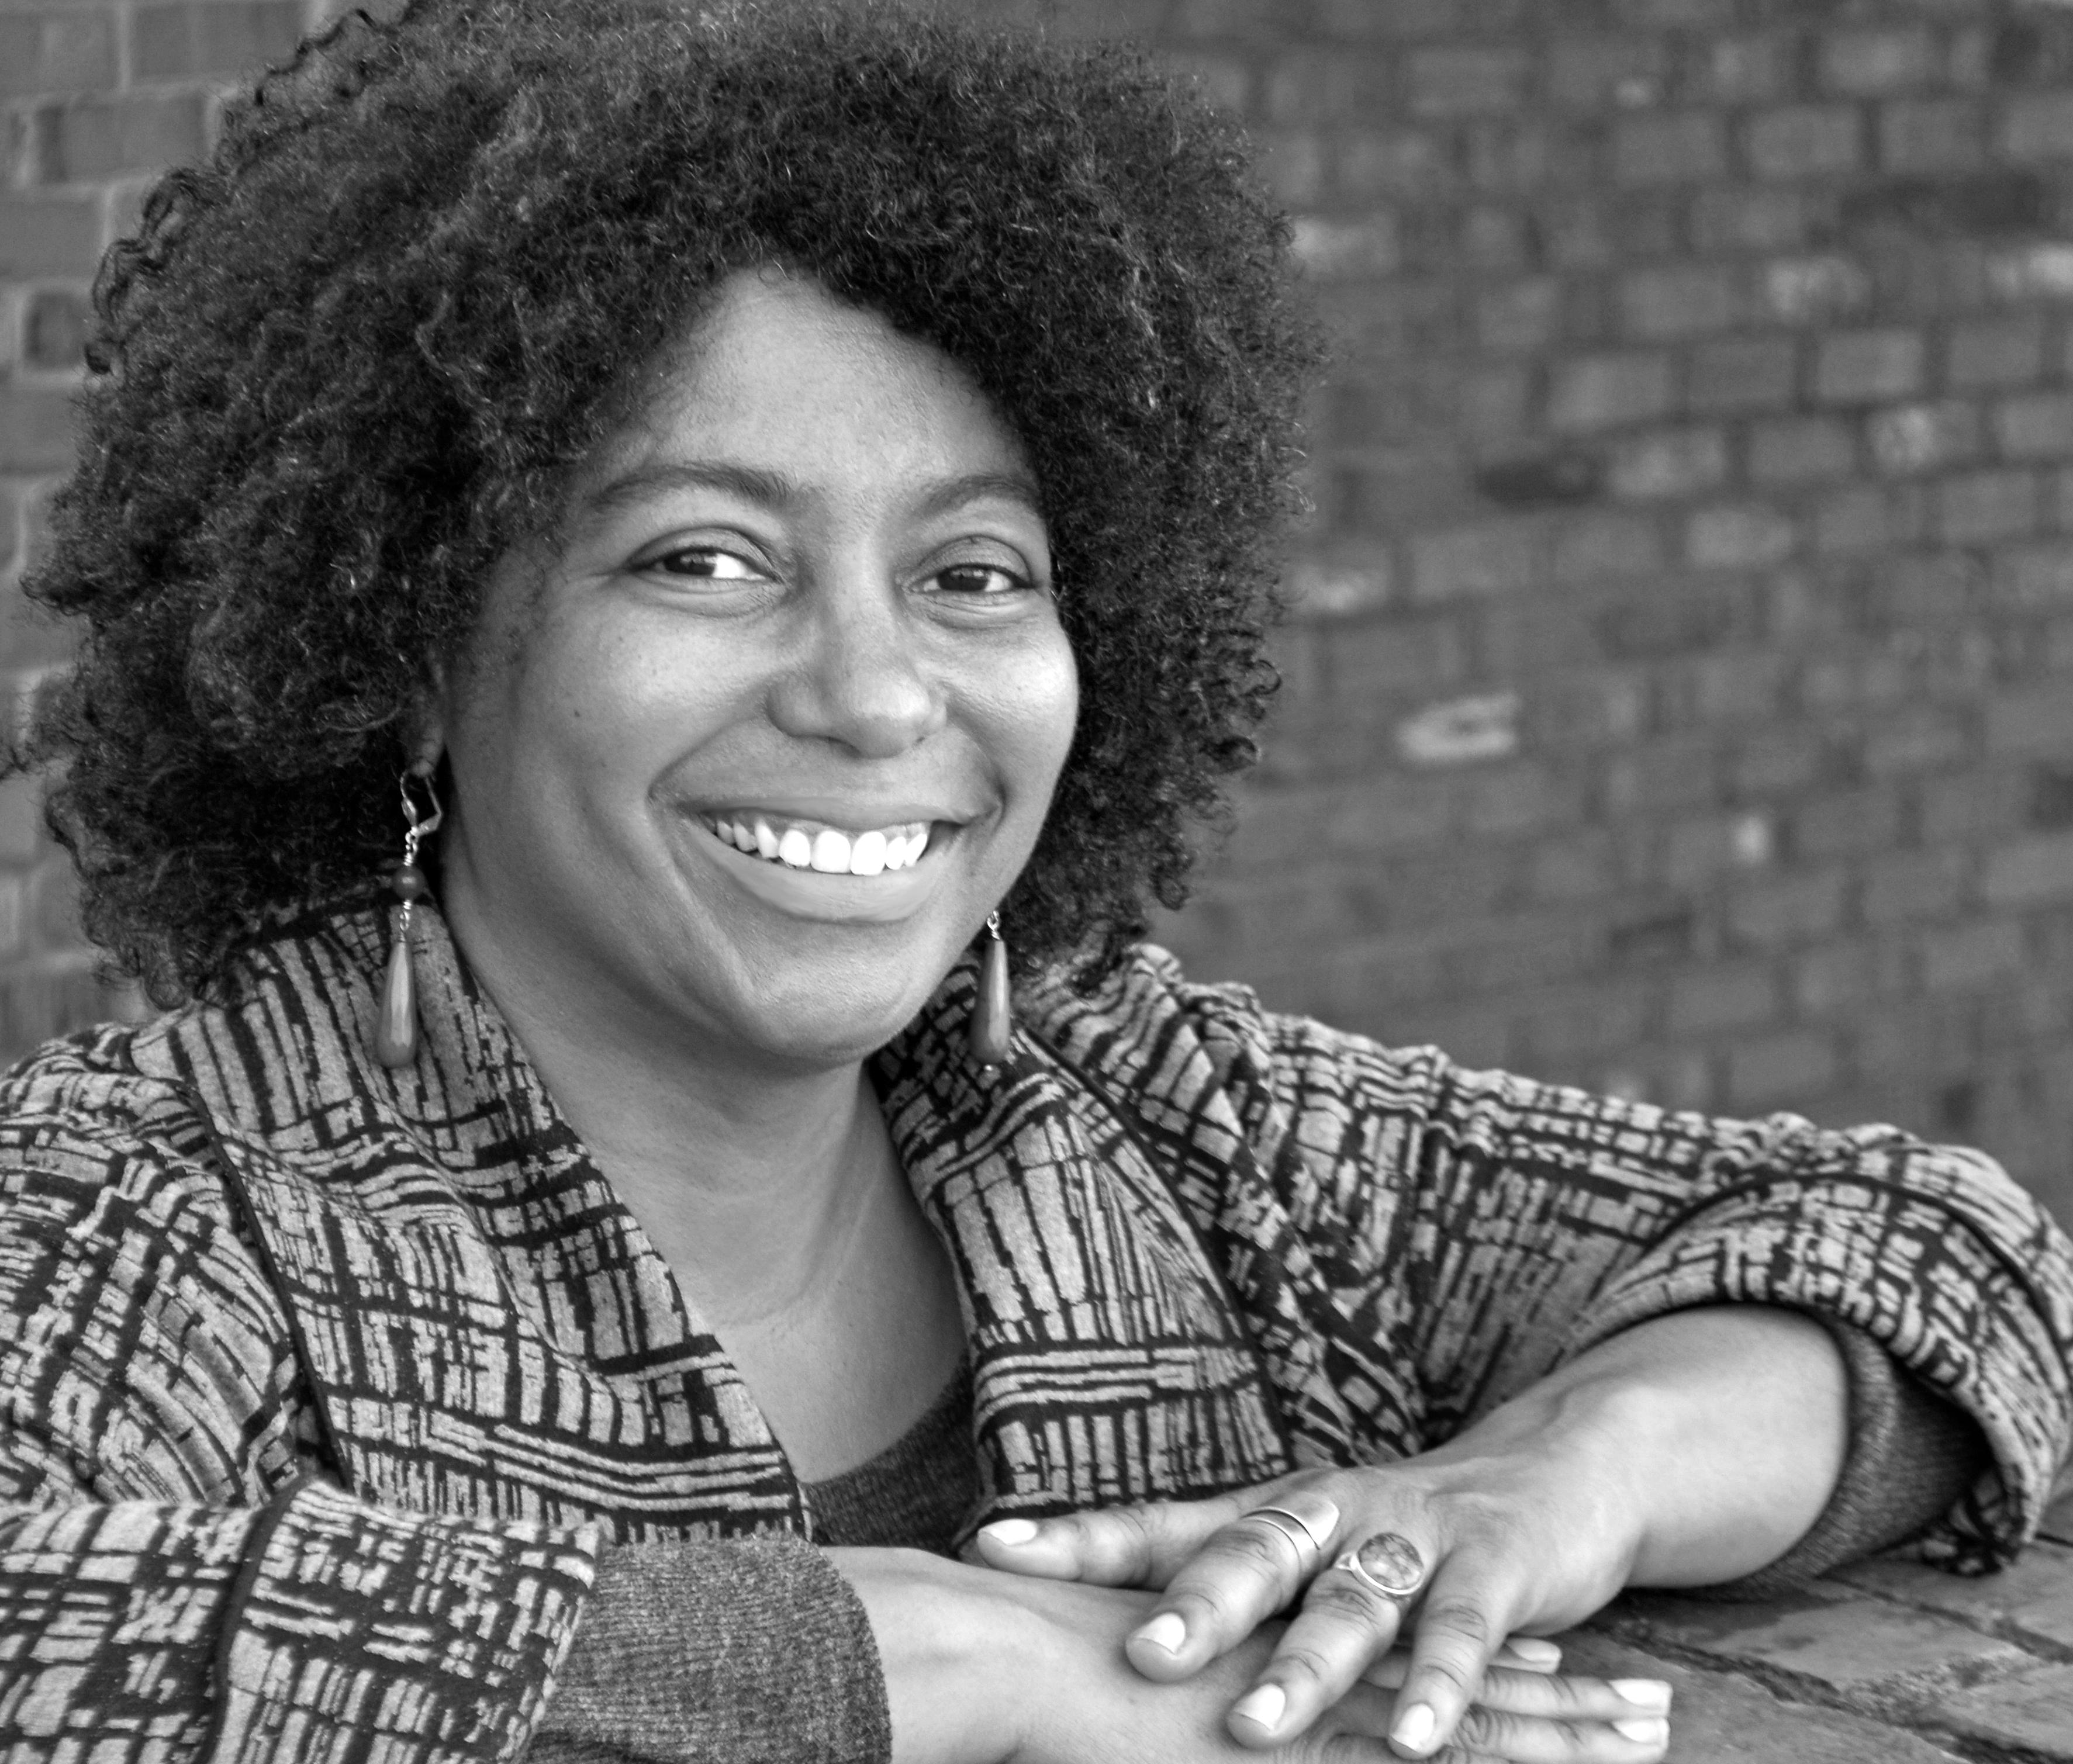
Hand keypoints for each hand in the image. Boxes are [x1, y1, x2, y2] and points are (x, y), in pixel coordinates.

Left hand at [972, 1308, 1848, 1759]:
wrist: (1549, 1470)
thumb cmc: (1393, 1532)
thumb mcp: (1303, 1552)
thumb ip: (1217, 1590)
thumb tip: (1090, 1644)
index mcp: (1271, 1512)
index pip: (1160, 1522)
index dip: (1078, 1536)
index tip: (988, 1546)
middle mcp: (1329, 1514)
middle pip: (1249, 1554)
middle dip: (1194, 1606)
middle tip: (1137, 1653)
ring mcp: (1411, 1539)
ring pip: (1349, 1604)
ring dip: (1305, 1667)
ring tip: (1255, 1723)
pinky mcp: (1492, 1571)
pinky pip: (1461, 1634)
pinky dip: (1438, 1687)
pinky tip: (1412, 1739)